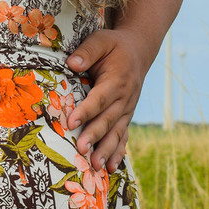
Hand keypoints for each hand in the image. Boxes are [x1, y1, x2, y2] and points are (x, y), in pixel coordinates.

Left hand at [67, 27, 151, 171]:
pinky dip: (118, 152)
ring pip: (116, 132)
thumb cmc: (114, 46)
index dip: (87, 110)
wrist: (138, 51)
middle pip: (108, 119)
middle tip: (81, 149)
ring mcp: (127, 109)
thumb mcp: (102, 40)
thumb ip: (87, 51)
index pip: (100, 97)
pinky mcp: (126, 116)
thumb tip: (71, 64)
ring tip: (95, 166)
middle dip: (94, 135)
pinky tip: (111, 167)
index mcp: (117, 79)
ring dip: (106, 149)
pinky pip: (123, 136)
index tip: (72, 121)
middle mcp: (125, 97)